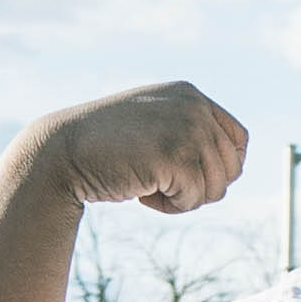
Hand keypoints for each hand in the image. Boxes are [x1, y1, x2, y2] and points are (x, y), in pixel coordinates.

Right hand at [41, 84, 249, 216]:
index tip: (193, 177)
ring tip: (149, 186)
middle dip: (201, 188)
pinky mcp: (178, 156)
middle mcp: (194, 106)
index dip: (223, 168)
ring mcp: (188, 129)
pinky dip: (170, 206)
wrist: (62, 151)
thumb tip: (234, 167)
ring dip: (184, 199)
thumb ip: (189, 134)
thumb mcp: (153, 127)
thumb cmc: (105, 147)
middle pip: (231, 168)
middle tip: (163, 185)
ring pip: (216, 188)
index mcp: (190, 95)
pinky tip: (142, 193)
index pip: (238, 139)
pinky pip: (194, 199)